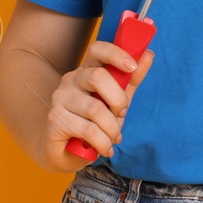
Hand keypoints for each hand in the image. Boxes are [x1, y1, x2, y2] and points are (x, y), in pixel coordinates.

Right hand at [42, 41, 154, 171]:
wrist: (67, 153)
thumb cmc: (96, 122)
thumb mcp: (118, 100)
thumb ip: (132, 79)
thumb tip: (148, 54)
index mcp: (88, 70)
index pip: (97, 49)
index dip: (116, 54)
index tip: (132, 67)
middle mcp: (71, 80)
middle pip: (98, 77)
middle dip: (118, 100)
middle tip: (121, 115)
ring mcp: (60, 98)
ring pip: (95, 108)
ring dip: (112, 128)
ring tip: (113, 138)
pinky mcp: (54, 119)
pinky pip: (87, 129)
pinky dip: (102, 142)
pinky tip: (105, 148)